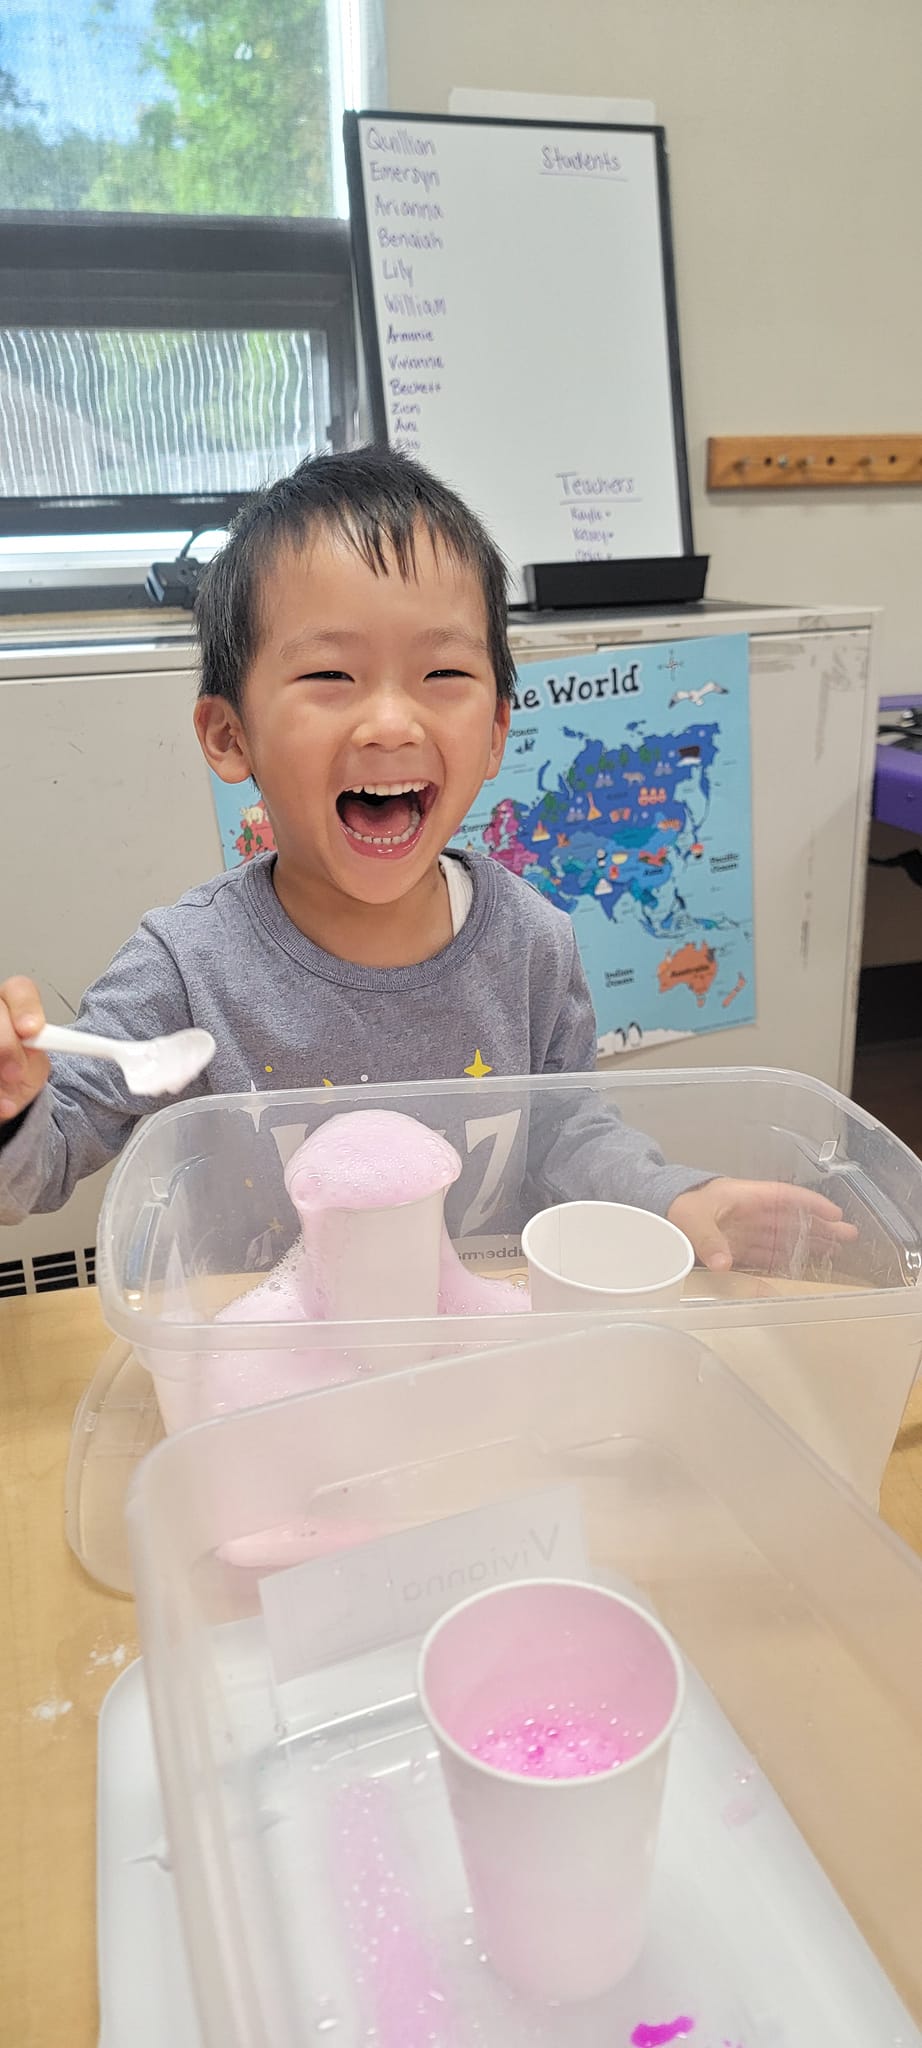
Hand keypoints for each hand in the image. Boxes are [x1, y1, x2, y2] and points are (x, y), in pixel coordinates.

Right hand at [0, 978, 49, 1122]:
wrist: (4, 1095)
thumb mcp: (35, 1064)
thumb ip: (38, 1052)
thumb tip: (41, 1044)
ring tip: (4, 1098)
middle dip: (6, 1044)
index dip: (26, 1008)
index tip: (32, 1030)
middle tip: (15, 1073)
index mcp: (12, 1005)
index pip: (19, 989)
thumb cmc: (19, 1070)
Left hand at [668, 1177, 858, 1273]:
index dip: (810, 1205)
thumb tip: (726, 1264)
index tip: (834, 1213)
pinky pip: (763, 1254)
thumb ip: (709, 1240)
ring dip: (806, 1243)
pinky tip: (799, 1269)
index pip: (784, 1198)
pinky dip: (782, 1261)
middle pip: (790, 1219)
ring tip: (835, 1251)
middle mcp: (748, 1213)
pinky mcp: (733, 1248)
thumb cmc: (675, 1206)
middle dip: (818, 1226)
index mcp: (743, 1197)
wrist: (652, 1210)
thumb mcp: (691, 1218)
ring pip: (781, 1238)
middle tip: (848, 1236)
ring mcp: (742, 1231)